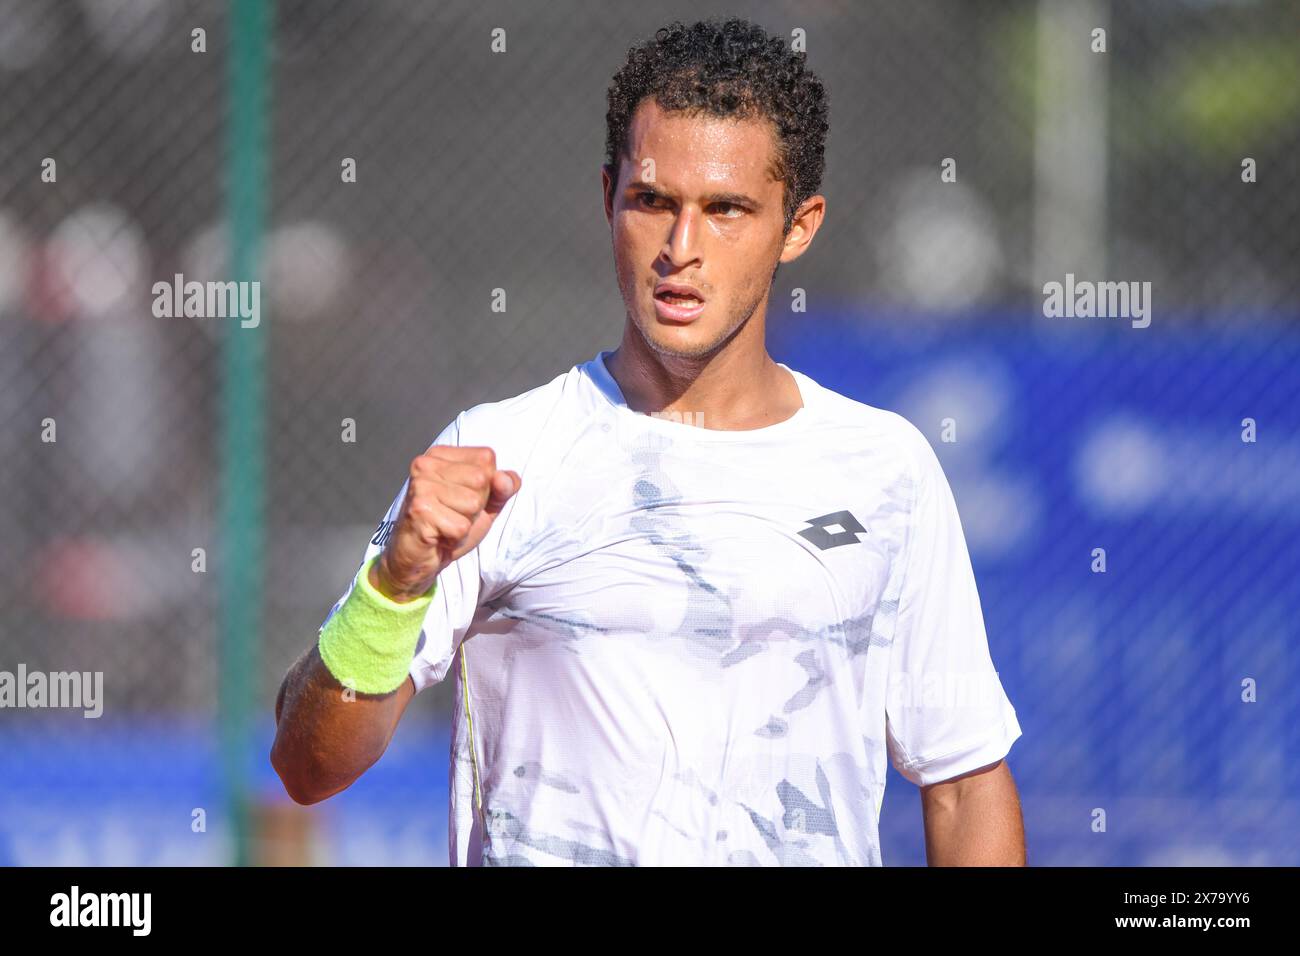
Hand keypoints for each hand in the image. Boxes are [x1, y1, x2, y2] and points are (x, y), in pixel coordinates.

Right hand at [370, 446, 520, 601]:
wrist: (421, 558)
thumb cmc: (451, 525)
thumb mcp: (485, 502)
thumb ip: (503, 487)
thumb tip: (505, 479)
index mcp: (440, 455)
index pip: (487, 458)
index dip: (486, 485)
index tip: (463, 498)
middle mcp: (426, 464)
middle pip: (481, 479)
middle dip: (476, 505)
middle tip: (453, 514)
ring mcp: (421, 486)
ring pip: (473, 503)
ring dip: (465, 522)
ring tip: (446, 523)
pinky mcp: (420, 511)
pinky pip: (461, 526)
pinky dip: (456, 538)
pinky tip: (440, 535)